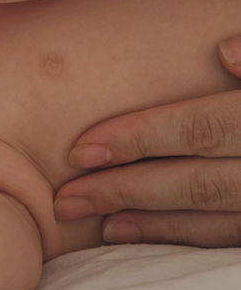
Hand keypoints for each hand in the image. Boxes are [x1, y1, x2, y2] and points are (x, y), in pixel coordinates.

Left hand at [55, 36, 240, 246]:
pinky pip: (229, 237)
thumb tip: (223, 51)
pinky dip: (182, 236)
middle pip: (194, 183)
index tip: (79, 151)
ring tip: (97, 223)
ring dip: (150, 222)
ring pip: (212, 218)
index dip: (137, 140)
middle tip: (66, 200)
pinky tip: (139, 232)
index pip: (197, 129)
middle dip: (124, 191)